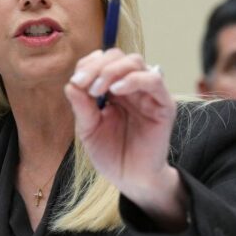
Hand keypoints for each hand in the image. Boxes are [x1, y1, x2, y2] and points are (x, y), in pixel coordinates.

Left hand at [64, 48, 186, 225]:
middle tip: (84, 83)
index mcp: (113, 89)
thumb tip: (71, 82)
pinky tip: (117, 91)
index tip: (76, 81)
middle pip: (117, 56)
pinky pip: (153, 80)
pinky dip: (133, 79)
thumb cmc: (111, 154)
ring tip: (98, 89)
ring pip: (135, 62)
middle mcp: (132, 87)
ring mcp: (149, 93)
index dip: (87, 65)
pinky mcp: (164, 104)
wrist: (131, 180)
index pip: (101, 61)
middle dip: (97, 66)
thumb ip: (81, 105)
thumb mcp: (88, 129)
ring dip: (112, 70)